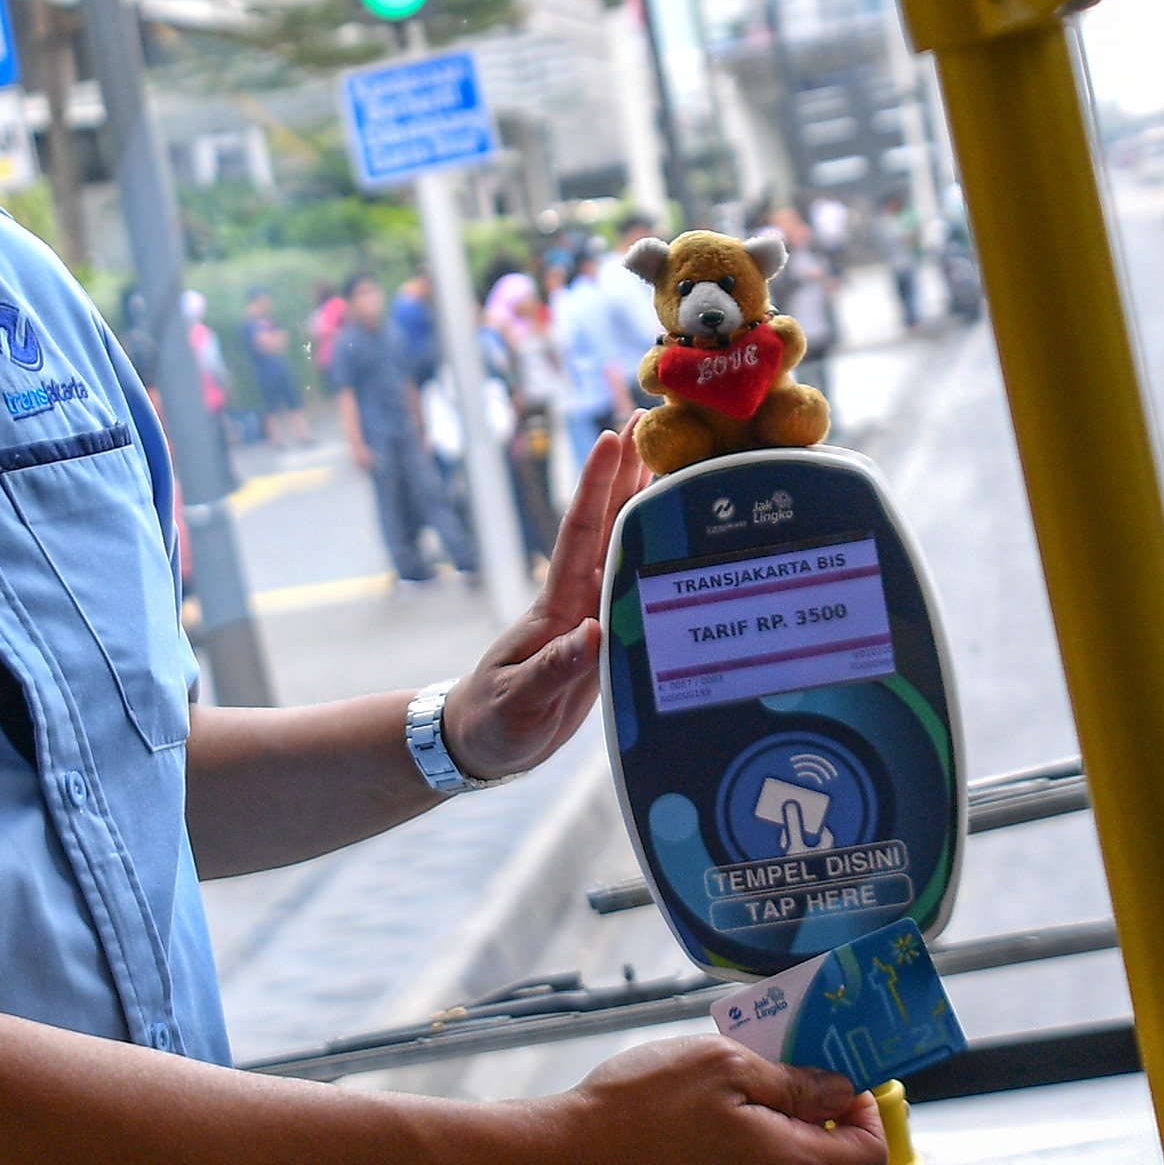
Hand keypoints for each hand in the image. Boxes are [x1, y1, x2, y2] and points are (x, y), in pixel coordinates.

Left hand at [445, 430, 647, 781]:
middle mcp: (577, 601)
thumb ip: (554, 669)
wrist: (482, 745)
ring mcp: (591, 616)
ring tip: (674, 457)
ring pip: (625, 548)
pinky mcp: (604, 638)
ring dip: (645, 502)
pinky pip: (637, 586)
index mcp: (557, 608)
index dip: (596, 486)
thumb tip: (592, 633)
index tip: (613, 437)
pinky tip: (681, 539)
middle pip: (608, 524)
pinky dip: (658, 557)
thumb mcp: (519, 701)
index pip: (580, 535)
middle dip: (629, 472)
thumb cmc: (493, 724)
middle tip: (652, 418)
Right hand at [535, 1036, 893, 1164]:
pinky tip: (675, 1139)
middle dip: (795, 1117)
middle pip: (813, 1162)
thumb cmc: (635, 1111)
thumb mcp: (723, 1065)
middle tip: (750, 1074)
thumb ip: (795, 1082)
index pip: (867, 1154)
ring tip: (698, 1106)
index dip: (865, 1112)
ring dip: (753, 1140)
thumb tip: (841, 1092)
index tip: (839, 1084)